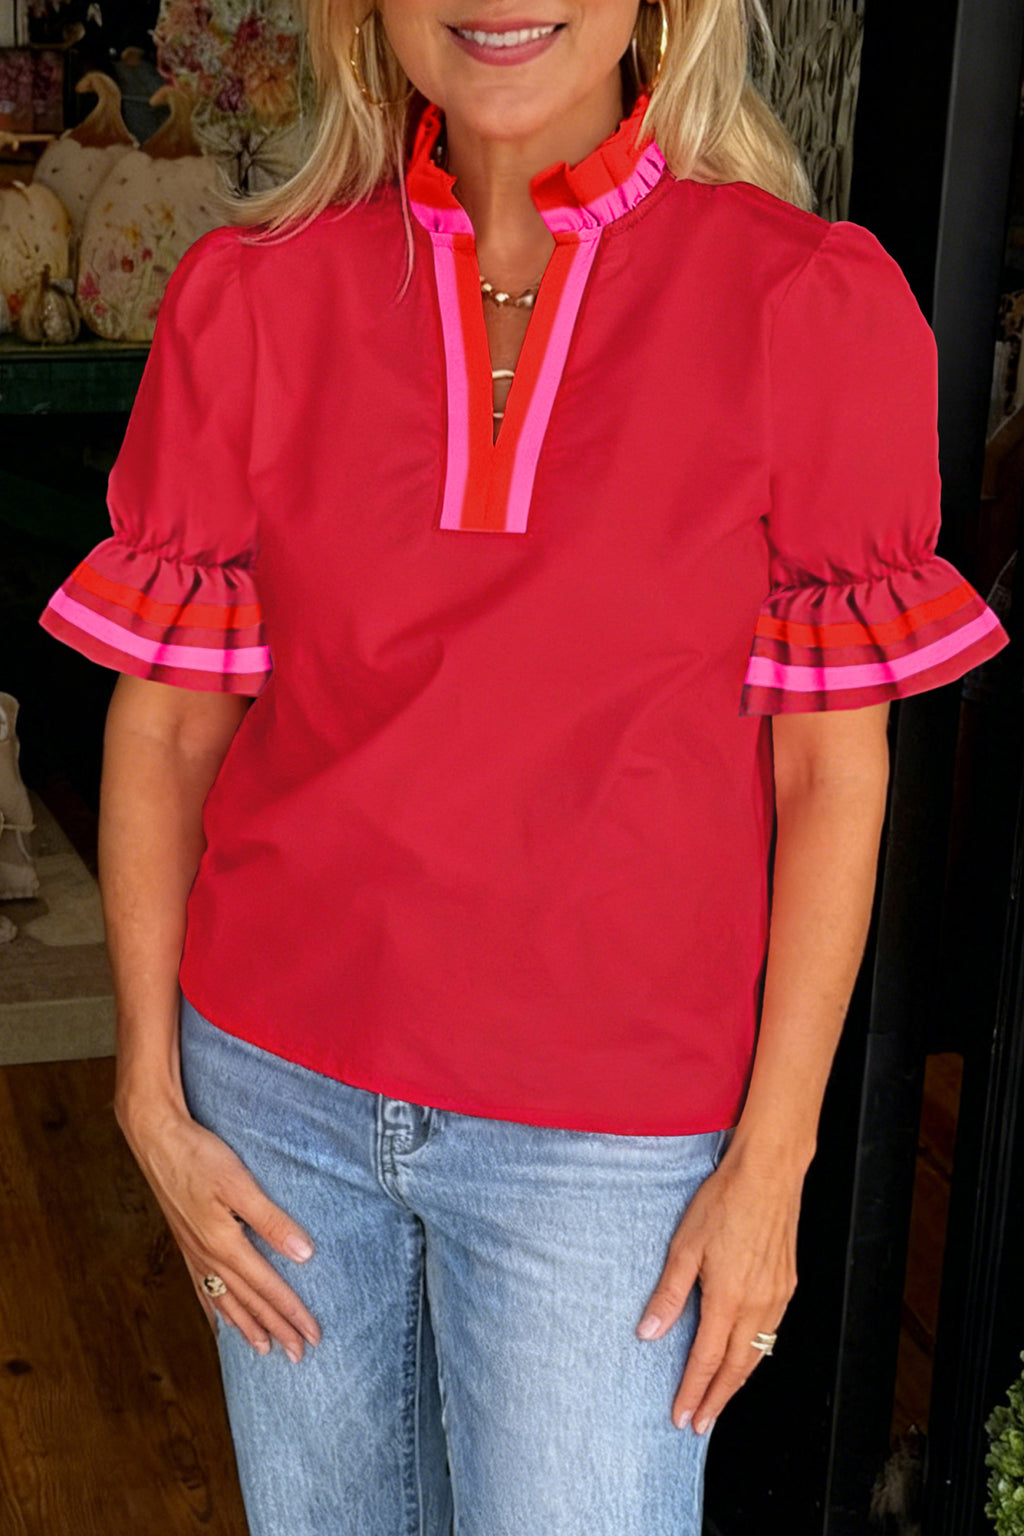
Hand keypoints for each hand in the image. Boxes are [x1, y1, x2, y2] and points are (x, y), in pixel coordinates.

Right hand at [117, 1097, 321, 1360]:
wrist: (156, 1138)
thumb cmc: (198, 1155)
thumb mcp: (240, 1184)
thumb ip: (271, 1221)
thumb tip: (304, 1255)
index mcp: (224, 1244)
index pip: (268, 1288)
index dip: (292, 1313)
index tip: (312, 1336)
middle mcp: (208, 1256)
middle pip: (248, 1302)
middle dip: (275, 1329)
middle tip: (298, 1355)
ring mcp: (193, 1251)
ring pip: (224, 1300)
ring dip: (247, 1326)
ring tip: (263, 1349)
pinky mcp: (185, 1241)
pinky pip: (202, 1288)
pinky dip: (214, 1309)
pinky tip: (218, 1319)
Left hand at [635, 1142, 801, 1433]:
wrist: (768, 1174)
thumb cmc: (724, 1201)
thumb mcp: (685, 1246)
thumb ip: (668, 1294)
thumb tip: (649, 1333)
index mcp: (727, 1297)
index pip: (707, 1360)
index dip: (693, 1391)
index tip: (683, 1416)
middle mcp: (757, 1304)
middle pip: (737, 1368)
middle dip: (717, 1399)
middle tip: (700, 1422)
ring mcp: (777, 1295)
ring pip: (758, 1352)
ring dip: (738, 1380)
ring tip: (720, 1398)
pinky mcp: (788, 1284)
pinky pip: (772, 1331)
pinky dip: (757, 1352)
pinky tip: (746, 1354)